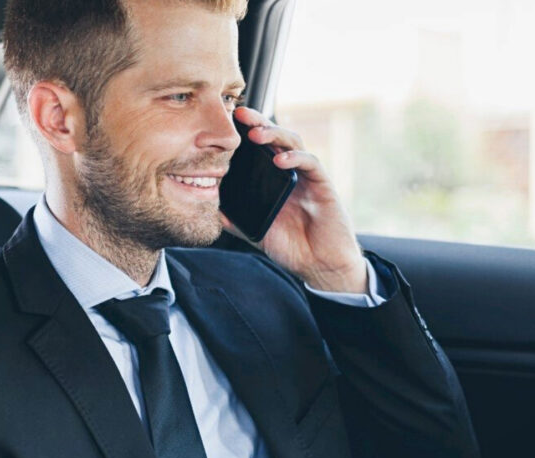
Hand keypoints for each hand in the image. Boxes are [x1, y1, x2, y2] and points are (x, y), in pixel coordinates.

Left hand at [222, 107, 366, 293]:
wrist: (321, 266)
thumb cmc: (293, 247)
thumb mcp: (257, 232)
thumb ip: (237, 219)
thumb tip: (211, 210)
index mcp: (274, 180)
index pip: (259, 148)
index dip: (245, 132)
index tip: (225, 122)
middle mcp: (291, 172)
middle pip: (275, 137)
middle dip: (258, 122)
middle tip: (239, 114)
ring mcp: (308, 177)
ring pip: (293, 143)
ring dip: (274, 135)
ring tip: (255, 134)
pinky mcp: (323, 185)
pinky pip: (311, 164)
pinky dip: (295, 159)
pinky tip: (280, 160)